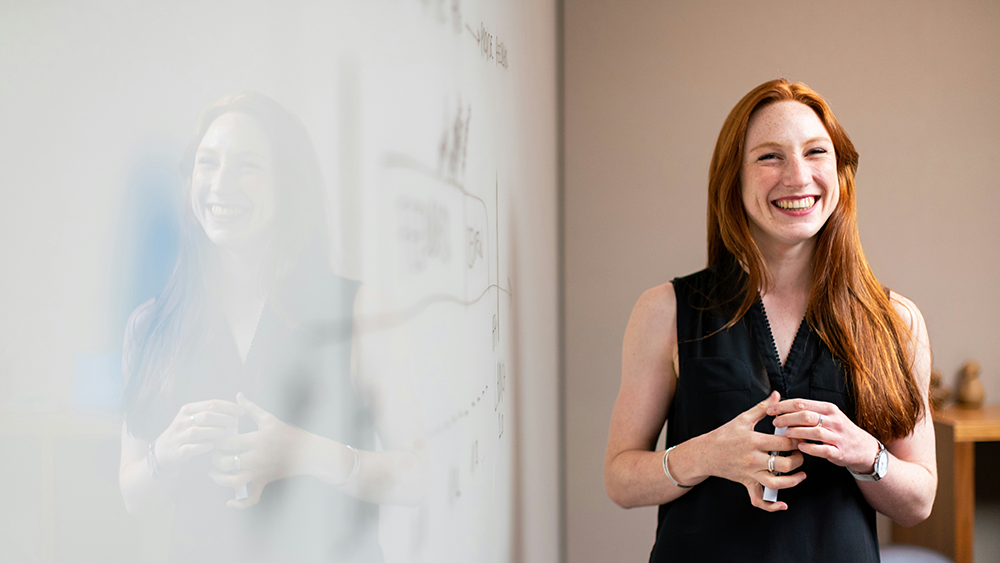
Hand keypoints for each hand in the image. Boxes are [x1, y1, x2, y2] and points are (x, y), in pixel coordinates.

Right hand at [153, 399, 243, 473]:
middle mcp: (182, 421)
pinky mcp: (178, 451)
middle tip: (236, 423)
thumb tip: (237, 409)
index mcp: (188, 409)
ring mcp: (179, 436)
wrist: (163, 451)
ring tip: (226, 433)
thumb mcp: (194, 418)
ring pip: (197, 432)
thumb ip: (211, 412)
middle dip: (224, 418)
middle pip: (206, 416)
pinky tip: (212, 445)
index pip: (211, 403)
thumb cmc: (187, 432)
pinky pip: (191, 448)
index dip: (229, 407)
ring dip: (214, 432)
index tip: (242, 411)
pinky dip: (203, 447)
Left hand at [209, 392, 312, 508]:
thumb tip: (238, 395)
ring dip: (219, 479)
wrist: (307, 451)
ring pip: (233, 481)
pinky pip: (251, 497)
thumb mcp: (269, 419)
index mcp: (256, 440)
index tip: (212, 437)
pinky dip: (240, 503)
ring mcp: (260, 471)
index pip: (227, 442)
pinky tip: (229, 502)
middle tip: (211, 454)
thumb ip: (251, 408)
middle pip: (226, 462)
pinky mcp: (264, 481)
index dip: (215, 441)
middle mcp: (256, 457)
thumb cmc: (287, 433)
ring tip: (213, 473)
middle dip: (214, 459)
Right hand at [705, 391, 805, 510]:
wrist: (705, 453)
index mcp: (754, 441)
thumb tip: (777, 395)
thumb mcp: (743, 418)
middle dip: (798, 459)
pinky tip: (783, 504)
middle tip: (801, 453)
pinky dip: (771, 506)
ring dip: (793, 481)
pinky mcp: (747, 483)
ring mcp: (750, 473)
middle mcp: (753, 459)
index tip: (802, 436)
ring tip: (801, 474)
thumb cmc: (724, 435)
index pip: (784, 443)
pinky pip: (759, 500)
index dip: (797, 440)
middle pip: (784, 464)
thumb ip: (763, 408)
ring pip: (776, 483)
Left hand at [768, 398, 879, 473]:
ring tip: (785, 433)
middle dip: (787, 418)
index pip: (802, 403)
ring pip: (814, 431)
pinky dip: (810, 448)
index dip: (784, 406)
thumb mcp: (828, 415)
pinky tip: (800, 447)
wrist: (863, 448)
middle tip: (775, 422)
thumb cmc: (839, 430)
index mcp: (828, 409)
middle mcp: (834, 420)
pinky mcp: (839, 452)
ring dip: (797, 432)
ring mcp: (837, 436)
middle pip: (806, 415)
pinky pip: (823, 449)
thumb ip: (809, 411)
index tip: (771, 410)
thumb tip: (783, 407)